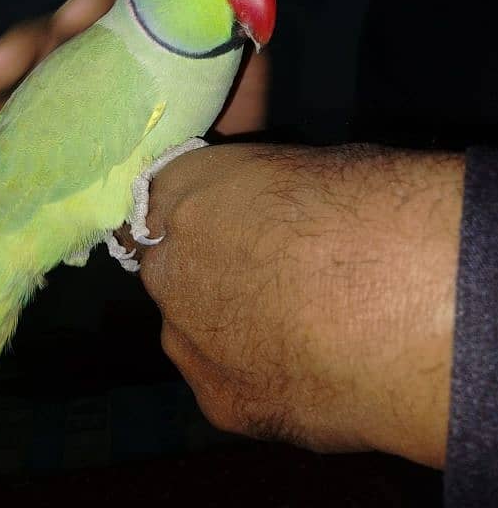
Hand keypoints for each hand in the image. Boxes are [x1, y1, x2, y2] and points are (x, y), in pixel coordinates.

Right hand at [0, 0, 269, 139]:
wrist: (205, 194)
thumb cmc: (220, 129)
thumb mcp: (237, 78)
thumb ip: (235, 35)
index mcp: (136, 42)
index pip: (106, 10)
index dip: (85, 9)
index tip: (69, 23)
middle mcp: (99, 61)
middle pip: (53, 40)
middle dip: (22, 47)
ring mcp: (74, 96)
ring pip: (24, 76)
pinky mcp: (52, 132)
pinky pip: (10, 119)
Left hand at [138, 143, 462, 468]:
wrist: (401, 296)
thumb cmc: (367, 205)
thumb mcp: (308, 162)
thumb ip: (264, 189)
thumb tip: (268, 196)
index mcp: (183, 188)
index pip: (173, 197)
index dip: (214, 210)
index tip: (249, 221)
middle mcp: (166, 264)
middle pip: (180, 269)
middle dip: (218, 271)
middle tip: (282, 279)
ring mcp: (187, 338)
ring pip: (201, 331)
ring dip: (237, 327)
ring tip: (307, 332)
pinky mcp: (221, 403)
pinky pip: (233, 383)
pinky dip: (265, 376)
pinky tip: (314, 373)